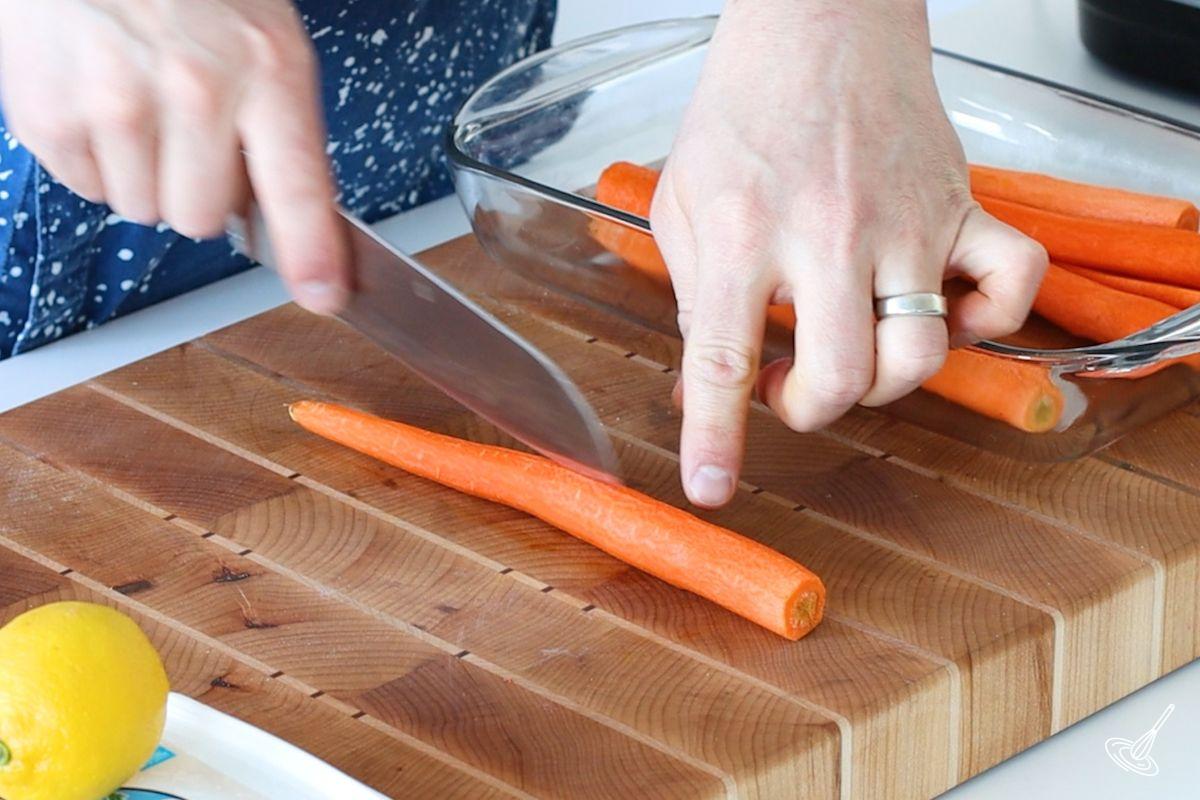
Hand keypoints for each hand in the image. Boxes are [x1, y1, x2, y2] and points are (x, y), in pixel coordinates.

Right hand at [0, 0, 349, 312]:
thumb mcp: (263, 39)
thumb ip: (281, 130)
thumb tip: (291, 227)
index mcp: (266, 69)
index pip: (298, 186)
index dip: (311, 251)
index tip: (324, 295)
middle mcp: (196, 88)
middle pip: (203, 220)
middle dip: (198, 192)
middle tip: (187, 131)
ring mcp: (117, 104)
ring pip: (144, 212)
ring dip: (145, 177)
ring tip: (140, 105)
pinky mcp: (51, 114)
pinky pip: (88, 189)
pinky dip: (96, 160)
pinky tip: (100, 101)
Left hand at [652, 0, 1046, 507]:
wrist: (818, 24)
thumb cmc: (747, 110)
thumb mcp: (683, 202)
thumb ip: (693, 296)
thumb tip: (699, 384)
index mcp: (744, 233)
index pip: (725, 360)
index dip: (715, 437)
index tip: (711, 489)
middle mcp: (827, 235)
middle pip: (840, 378)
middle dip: (808, 410)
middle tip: (788, 384)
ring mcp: (905, 222)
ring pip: (920, 353)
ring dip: (882, 381)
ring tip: (852, 347)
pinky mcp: (960, 206)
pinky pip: (1012, 285)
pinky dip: (989, 323)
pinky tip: (942, 314)